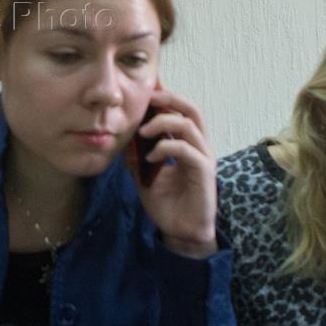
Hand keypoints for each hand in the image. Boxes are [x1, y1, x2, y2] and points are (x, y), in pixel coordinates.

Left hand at [127, 87, 217, 257]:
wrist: (181, 232)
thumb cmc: (167, 204)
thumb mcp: (143, 176)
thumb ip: (135, 157)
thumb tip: (120, 138)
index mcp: (188, 145)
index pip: (181, 113)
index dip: (166, 99)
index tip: (145, 93)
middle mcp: (199, 147)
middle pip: (192, 110)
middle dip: (170, 98)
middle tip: (148, 98)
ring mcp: (204, 158)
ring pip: (188, 125)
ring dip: (162, 122)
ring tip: (141, 132)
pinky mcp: (204, 172)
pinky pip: (186, 149)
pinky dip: (165, 147)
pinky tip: (149, 157)